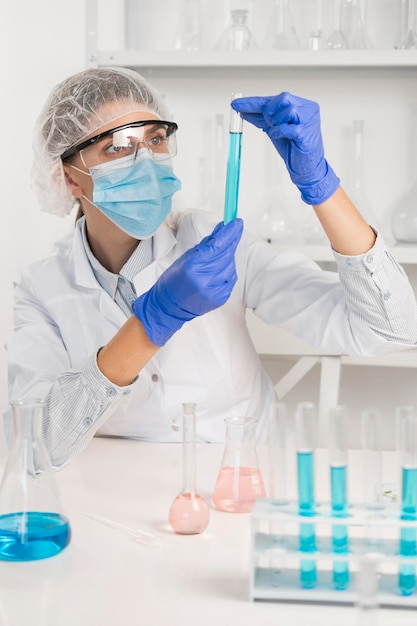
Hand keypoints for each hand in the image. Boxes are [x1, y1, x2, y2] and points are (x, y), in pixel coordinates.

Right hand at [132, 219, 243, 345]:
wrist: (169, 307)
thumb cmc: (173, 281)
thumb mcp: (186, 258)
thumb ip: (205, 245)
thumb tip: (221, 230)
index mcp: (193, 267)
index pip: (217, 246)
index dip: (229, 234)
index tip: (236, 223)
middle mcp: (205, 280)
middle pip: (226, 255)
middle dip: (231, 241)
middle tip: (235, 229)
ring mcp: (214, 291)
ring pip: (230, 267)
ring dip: (227, 257)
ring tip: (218, 256)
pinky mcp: (220, 298)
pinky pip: (230, 279)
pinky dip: (227, 271)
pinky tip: (219, 269)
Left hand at [232, 92, 339, 204]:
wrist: (306, 167)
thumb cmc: (293, 147)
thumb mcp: (274, 129)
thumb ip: (261, 119)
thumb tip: (244, 111)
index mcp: (300, 105)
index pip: (274, 99)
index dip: (254, 102)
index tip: (236, 104)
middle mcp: (307, 109)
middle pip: (284, 98)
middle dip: (270, 111)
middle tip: (269, 124)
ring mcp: (310, 120)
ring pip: (288, 110)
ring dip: (276, 123)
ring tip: (278, 132)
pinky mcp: (307, 133)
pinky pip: (288, 127)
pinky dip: (279, 131)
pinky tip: (279, 136)